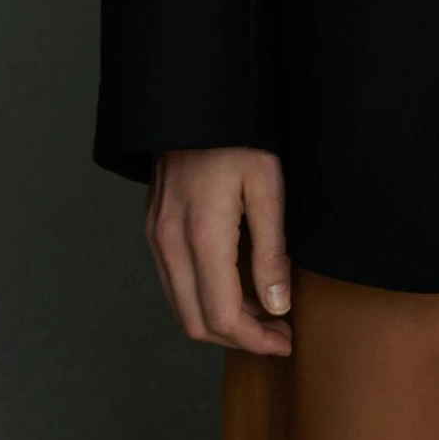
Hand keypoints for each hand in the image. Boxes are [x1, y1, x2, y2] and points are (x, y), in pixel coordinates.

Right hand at [145, 147, 292, 354]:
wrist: (194, 98)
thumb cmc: (239, 134)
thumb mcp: (267, 185)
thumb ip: (271, 250)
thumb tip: (277, 306)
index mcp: (201, 235)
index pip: (221, 315)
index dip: (255, 339)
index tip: (285, 342)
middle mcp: (169, 244)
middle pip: (195, 321)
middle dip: (238, 337)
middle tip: (277, 333)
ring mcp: (155, 237)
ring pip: (181, 306)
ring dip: (220, 319)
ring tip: (264, 311)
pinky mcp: (153, 228)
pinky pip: (174, 282)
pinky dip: (203, 296)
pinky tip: (236, 284)